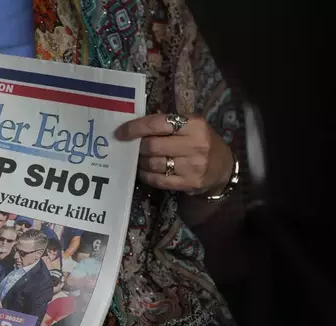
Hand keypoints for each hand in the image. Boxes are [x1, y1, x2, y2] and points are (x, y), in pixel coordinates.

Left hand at [116, 114, 233, 194]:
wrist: (223, 168)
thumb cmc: (201, 142)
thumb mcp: (191, 126)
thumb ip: (166, 122)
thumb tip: (135, 123)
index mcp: (194, 124)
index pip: (157, 123)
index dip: (135, 128)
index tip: (120, 133)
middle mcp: (195, 144)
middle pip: (152, 145)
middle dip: (138, 147)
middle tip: (133, 147)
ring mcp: (193, 166)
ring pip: (153, 163)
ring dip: (141, 161)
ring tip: (140, 158)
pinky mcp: (189, 183)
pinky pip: (158, 180)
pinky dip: (146, 175)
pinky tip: (145, 170)